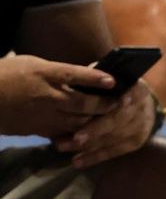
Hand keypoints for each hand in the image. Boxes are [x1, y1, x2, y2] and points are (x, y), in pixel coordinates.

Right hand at [0, 55, 116, 137]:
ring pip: (79, 122)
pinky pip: (66, 133)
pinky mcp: (39, 129)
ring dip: (97, 121)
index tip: (114, 80)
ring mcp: (44, 115)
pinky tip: (93, 131)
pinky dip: (81, 132)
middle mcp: (47, 95)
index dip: (97, 78)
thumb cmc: (8, 75)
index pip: (76, 75)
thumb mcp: (33, 64)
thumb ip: (58, 72)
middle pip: (84, 103)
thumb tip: (85, 76)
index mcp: (45, 74)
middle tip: (121, 103)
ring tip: (112, 118)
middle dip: (106, 104)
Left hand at [51, 80, 156, 168]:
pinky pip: (115, 151)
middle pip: (119, 120)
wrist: (141, 104)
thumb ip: (95, 84)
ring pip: (114, 138)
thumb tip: (72, 86)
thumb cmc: (115, 89)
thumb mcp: (109, 81)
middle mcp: (142, 108)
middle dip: (96, 130)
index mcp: (137, 89)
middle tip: (76, 138)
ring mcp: (142, 127)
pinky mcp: (137, 142)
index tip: (113, 102)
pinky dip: (95, 157)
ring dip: (89, 145)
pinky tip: (77, 162)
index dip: (123, 99)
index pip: (131, 94)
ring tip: (64, 148)